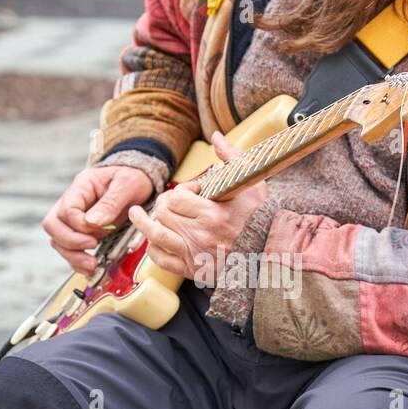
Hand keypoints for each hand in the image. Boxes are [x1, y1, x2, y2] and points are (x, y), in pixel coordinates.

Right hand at [43, 164, 153, 275]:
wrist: (138, 177)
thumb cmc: (132, 177)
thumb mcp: (127, 185)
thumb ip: (110, 203)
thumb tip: (93, 222)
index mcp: (81, 187)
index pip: (66, 210)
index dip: (80, 226)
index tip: (99, 233)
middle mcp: (72, 202)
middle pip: (53, 226)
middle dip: (70, 243)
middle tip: (92, 249)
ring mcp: (74, 218)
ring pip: (58, 240)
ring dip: (73, 256)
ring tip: (92, 266)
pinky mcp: (81, 231)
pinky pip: (70, 248)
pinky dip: (78, 261)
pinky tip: (91, 268)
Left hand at [128, 131, 267, 281]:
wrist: (271, 255)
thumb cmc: (263, 220)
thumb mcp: (253, 185)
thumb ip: (233, 159)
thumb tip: (217, 137)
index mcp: (213, 215)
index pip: (179, 196)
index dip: (183, 189)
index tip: (194, 190)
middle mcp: (201, 237)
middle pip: (164, 213)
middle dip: (163, 203)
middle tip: (168, 200)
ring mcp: (195, 255)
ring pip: (156, 235)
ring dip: (143, 223)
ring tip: (136, 214)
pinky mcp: (193, 271)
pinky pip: (161, 260)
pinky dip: (153, 248)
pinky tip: (153, 239)